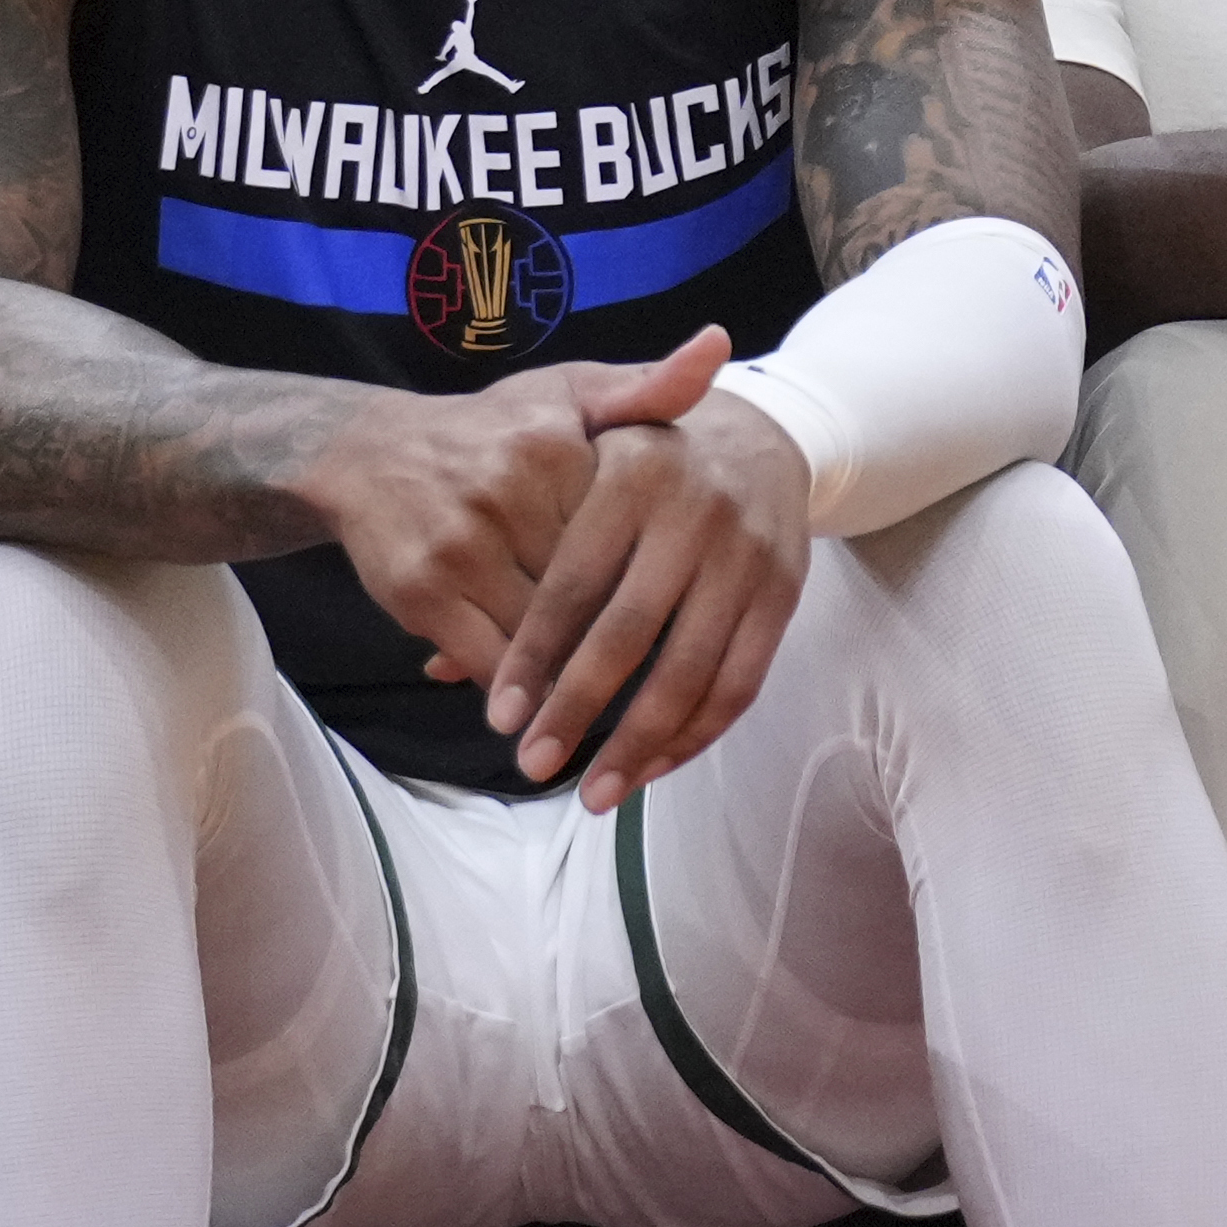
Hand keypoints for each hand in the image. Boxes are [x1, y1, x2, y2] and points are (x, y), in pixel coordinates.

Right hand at [295, 329, 731, 712]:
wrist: (369, 453)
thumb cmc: (494, 431)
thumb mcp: (571, 393)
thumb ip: (648, 389)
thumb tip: (718, 345)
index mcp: (556, 447)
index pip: (632, 537)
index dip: (664, 583)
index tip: (701, 616)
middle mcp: (507, 492)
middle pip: (594, 594)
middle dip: (631, 647)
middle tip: (676, 700)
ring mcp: (461, 545)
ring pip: (546, 638)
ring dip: (579, 686)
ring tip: (618, 730)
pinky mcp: (423, 591)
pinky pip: (492, 660)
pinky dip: (523, 692)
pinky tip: (545, 713)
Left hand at [483, 362, 813, 810]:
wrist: (762, 432)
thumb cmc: (643, 458)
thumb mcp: (574, 466)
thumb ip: (509, 557)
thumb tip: (442, 663)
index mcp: (632, 474)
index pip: (573, 581)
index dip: (535, 656)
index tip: (500, 717)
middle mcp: (695, 511)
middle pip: (629, 632)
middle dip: (579, 707)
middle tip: (534, 765)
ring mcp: (746, 555)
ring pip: (691, 668)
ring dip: (642, 740)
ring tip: (596, 794)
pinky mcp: (784, 592)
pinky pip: (741, 680)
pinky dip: (698, 733)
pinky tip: (653, 766)